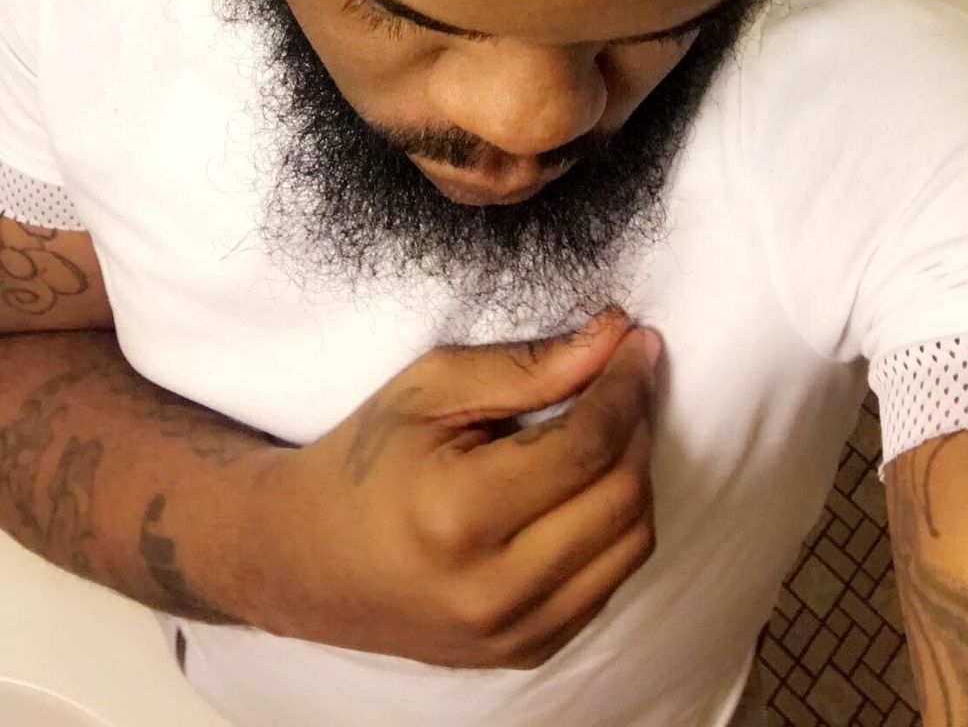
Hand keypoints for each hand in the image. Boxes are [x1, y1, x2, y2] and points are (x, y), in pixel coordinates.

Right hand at [237, 309, 661, 666]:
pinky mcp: (526, 651)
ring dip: (634, 474)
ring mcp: (513, 632)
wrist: (310, 558)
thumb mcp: (429, 389)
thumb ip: (526, 366)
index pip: (588, 445)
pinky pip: (608, 582)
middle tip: (627, 374)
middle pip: (622, 496)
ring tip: (608, 426)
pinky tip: (586, 484)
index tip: (637, 343)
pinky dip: (614, 526)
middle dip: (637, 423)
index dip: (625, 384)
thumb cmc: (365, 460)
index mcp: (459, 514)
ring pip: (630, 544)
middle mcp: (492, 587)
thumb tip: (614, 336)